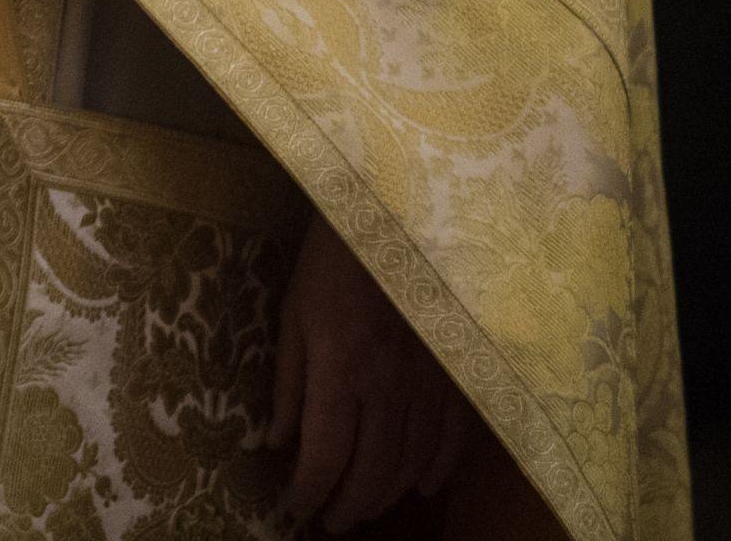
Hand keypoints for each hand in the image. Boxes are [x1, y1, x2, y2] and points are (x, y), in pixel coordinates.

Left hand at [273, 216, 470, 529]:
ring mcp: (426, 384)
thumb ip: (288, 385)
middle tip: (329, 521)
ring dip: (386, 494)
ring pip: (411, 462)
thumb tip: (277, 442)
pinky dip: (437, 469)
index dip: (307, 492)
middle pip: (371, 471)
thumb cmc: (330, 264)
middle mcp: (387, 389)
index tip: (291, 508)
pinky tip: (421, 486)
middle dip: (347, 504)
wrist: (391, 220)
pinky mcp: (454, 373)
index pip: (324, 456)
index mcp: (339, 374)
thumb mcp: (293, 318)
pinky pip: (453, 437)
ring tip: (363, 507)